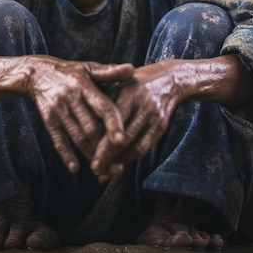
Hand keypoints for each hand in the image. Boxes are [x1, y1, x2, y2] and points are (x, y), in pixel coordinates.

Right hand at [23, 55, 133, 173]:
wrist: (37, 73)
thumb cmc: (70, 71)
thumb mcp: (89, 68)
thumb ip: (110, 72)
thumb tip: (132, 69)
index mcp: (84, 86)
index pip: (102, 107)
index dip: (112, 124)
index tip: (122, 141)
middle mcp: (71, 99)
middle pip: (90, 128)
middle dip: (104, 149)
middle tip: (118, 167)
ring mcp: (59, 111)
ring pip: (77, 137)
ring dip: (90, 155)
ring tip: (104, 171)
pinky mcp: (48, 120)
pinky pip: (58, 140)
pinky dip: (66, 155)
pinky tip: (75, 168)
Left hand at [90, 61, 181, 179]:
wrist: (168, 79)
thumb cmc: (133, 83)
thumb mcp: (117, 85)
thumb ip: (103, 105)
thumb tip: (84, 129)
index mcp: (129, 93)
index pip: (114, 122)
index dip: (104, 143)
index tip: (91, 159)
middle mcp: (143, 105)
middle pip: (125, 137)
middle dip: (110, 157)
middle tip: (96, 170)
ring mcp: (154, 117)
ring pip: (137, 146)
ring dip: (121, 162)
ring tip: (106, 173)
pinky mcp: (162, 126)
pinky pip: (147, 146)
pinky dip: (132, 157)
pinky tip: (120, 165)